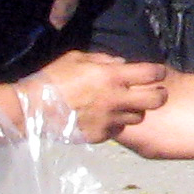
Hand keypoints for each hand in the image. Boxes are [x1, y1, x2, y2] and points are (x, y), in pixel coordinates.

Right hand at [5, 50, 167, 146]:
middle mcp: (115, 99)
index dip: (157, 72)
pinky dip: (115, 123)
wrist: (33, 108)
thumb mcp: (77, 58)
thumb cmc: (53, 78)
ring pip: (138, 117)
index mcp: (111, 76)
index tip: (157, 73)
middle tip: (157, 93)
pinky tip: (103, 118)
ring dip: (135, 110)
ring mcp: (109, 120)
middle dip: (160, 95)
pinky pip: (117, 129)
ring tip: (123, 106)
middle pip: (155, 100)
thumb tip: (122, 64)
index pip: (149, 73)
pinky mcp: (101, 135)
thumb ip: (104, 59)